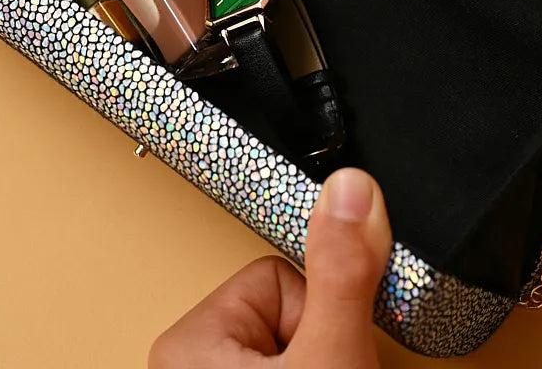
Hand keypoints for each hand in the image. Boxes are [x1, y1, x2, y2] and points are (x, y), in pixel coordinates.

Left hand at [148, 168, 391, 368]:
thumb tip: (351, 189)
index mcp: (190, 342)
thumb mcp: (328, 356)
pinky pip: (292, 359)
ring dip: (325, 362)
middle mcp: (192, 362)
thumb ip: (340, 273)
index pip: (278, 274)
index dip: (318, 309)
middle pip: (291, 307)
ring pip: (299, 339)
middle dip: (324, 344)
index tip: (329, 337)